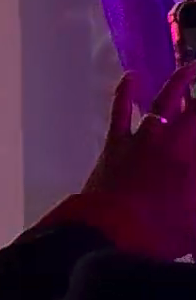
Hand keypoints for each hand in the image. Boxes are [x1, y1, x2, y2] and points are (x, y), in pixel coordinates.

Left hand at [83, 64, 195, 255]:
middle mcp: (176, 140)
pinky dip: (126, 91)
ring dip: (179, 83)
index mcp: (194, 155)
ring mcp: (145, 137)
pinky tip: (131, 76)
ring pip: (165, 101)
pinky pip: (121, 110)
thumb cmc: (163, 230)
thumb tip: (193, 178)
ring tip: (190, 68)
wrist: (112, 230)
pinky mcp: (117, 142)